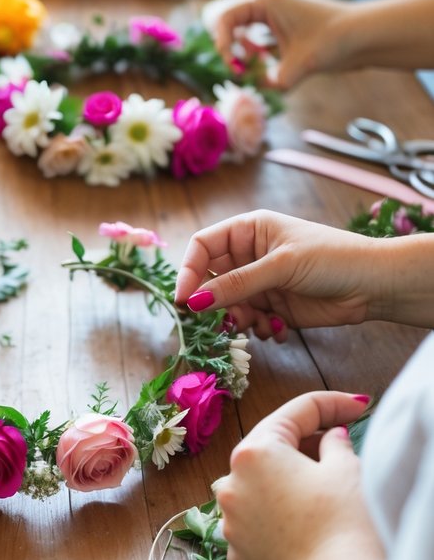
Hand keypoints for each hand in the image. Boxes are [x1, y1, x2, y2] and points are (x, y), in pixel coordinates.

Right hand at [174, 210, 382, 337]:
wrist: (374, 285)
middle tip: (220, 319)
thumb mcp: (281, 266)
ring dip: (237, 318)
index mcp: (249, 230)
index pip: (203, 246)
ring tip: (258, 324)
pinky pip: (249, 320)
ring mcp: (261, 282)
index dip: (189, 270)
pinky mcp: (273, 306)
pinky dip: (256, 329)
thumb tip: (193, 301)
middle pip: (211, 278)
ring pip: (228, 304)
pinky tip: (276, 329)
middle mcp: (250, 255)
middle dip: (213, 300)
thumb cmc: (331, 258)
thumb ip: (236, 284)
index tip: (184, 298)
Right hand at [202, 0, 350, 88]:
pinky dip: (250, 54)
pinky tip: (262, 66)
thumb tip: (256, 90)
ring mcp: (270, 18)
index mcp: (264, 2)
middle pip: (223, 19)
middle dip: (224, 44)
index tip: (232, 65)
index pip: (223, 18)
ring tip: (251, 65)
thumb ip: (273, 82)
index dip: (221, 43)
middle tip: (235, 63)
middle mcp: (263, 6)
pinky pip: (251, 40)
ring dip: (237, 50)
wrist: (364, 36)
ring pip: (236, 30)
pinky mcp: (279, 32)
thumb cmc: (333, 40)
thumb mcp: (299, 66)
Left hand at [216, 390, 386, 559]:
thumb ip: (334, 443)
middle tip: (339, 439)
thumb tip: (329, 438)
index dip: (332, 405)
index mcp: (254, 452)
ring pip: (256, 486)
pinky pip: (255, 521)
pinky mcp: (238, 554)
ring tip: (318, 481)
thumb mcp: (347, 470)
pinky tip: (303, 519)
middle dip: (304, 442)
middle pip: (269, 448)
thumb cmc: (343, 522)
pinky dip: (275, 514)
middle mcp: (230, 483)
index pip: (295, 413)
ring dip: (283, 478)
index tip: (358, 407)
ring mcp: (230, 521)